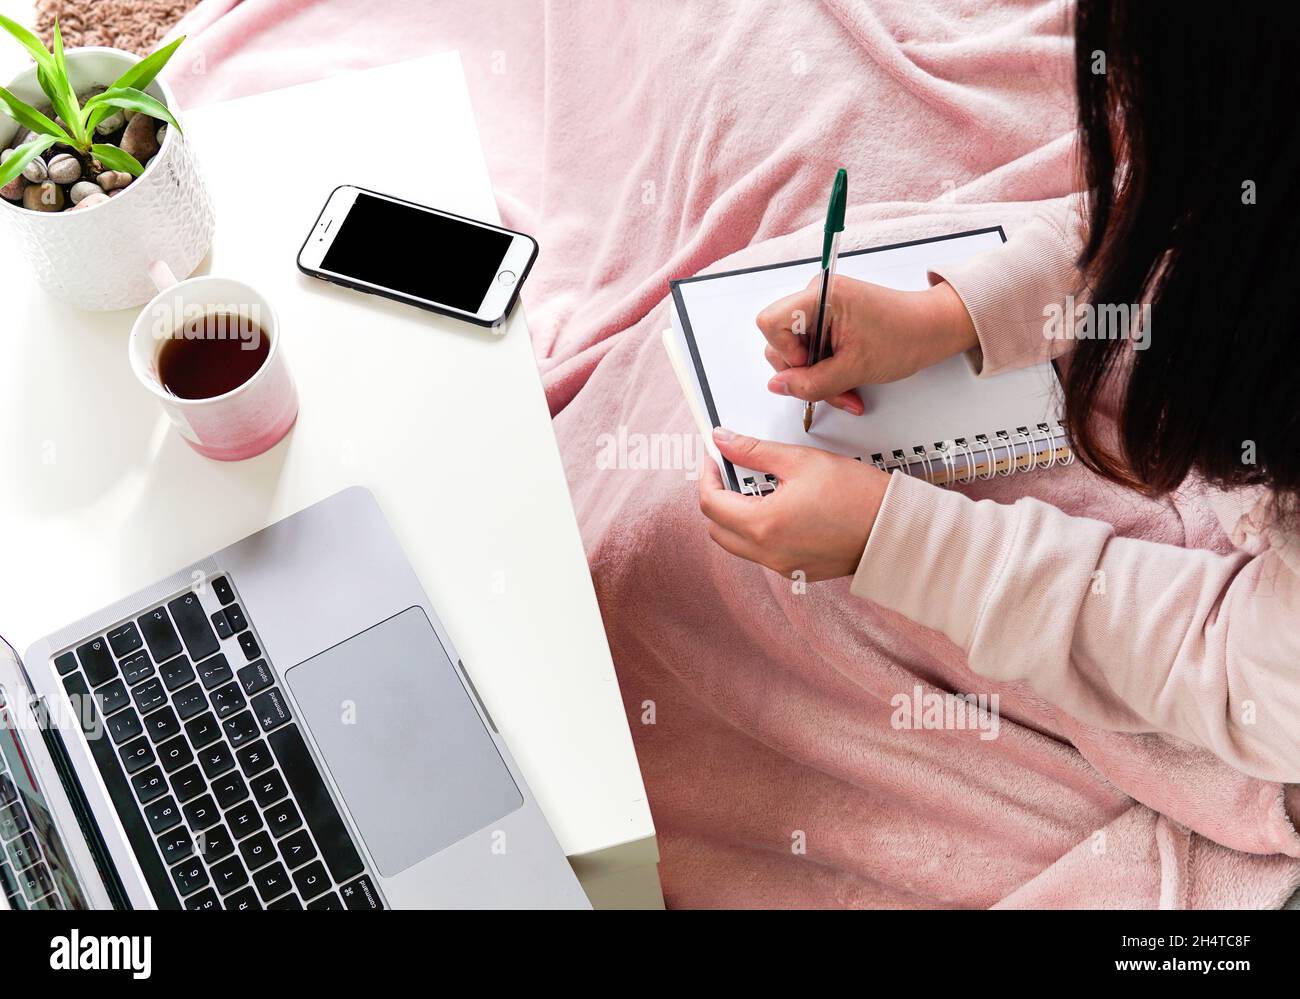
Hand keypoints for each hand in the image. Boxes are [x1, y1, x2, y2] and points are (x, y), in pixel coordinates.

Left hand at [698, 428, 890, 581]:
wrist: (894, 529)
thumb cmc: (858, 496)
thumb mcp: (801, 461)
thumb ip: (755, 451)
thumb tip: (724, 441)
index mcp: (763, 525)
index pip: (710, 502)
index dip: (708, 475)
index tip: (715, 457)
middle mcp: (767, 553)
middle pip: (717, 528)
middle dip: (717, 497)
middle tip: (732, 471)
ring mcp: (781, 566)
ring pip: (737, 543)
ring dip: (736, 516)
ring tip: (757, 488)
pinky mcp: (796, 571)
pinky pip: (761, 552)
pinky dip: (758, 531)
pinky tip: (778, 508)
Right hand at [755, 275, 976, 412]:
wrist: (931, 330)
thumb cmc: (905, 336)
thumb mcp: (854, 369)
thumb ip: (810, 382)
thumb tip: (778, 386)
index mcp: (822, 295)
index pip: (771, 322)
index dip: (785, 351)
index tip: (809, 365)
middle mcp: (817, 296)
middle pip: (781, 341)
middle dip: (804, 373)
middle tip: (831, 386)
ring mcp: (823, 309)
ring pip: (798, 353)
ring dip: (818, 379)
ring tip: (846, 389)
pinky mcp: (830, 321)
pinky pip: (813, 351)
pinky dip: (826, 372)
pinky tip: (846, 383)